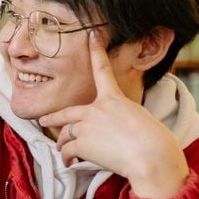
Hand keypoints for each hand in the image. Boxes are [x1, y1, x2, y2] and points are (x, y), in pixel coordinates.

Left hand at [38, 31, 188, 198]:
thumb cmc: (155, 142)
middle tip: (43, 121)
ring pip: (64, 135)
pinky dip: (67, 158)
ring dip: (62, 144)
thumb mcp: (140, 120)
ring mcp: (86, 125)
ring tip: (64, 152)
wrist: (151, 156)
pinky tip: (70, 163)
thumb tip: (113, 129)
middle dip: (52, 119)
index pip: (103, 70)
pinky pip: (67, 150)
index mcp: (114, 99)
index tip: (91, 36)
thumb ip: (121, 118)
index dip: (96, 51)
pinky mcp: (81, 143)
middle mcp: (96, 109)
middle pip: (65, 113)